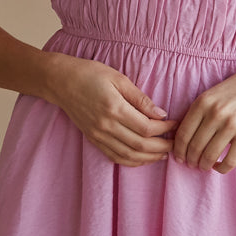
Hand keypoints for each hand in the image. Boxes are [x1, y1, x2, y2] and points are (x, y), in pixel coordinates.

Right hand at [47, 55, 175, 166]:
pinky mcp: (93, 139)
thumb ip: (140, 98)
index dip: (165, 129)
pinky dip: (132, 161)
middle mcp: (106, 126)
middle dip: (162, 147)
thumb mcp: (118, 78)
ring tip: (164, 153)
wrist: (60, 81)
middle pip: (140, 146)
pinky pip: (115, 157)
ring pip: (129, 156)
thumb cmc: (90, 74)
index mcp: (114, 108)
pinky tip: (144, 158)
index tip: (174, 123)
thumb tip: (161, 114)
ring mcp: (98, 135)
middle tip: (175, 142)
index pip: (146, 127)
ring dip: (149, 158)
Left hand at [172, 59, 235, 173]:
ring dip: (204, 165)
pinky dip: (222, 168)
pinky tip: (220, 166)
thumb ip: (200, 112)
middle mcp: (215, 114)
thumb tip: (186, 138)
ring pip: (210, 156)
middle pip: (194, 147)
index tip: (178, 157)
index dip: (178, 150)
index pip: (183, 134)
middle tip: (192, 164)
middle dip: (190, 160)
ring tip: (204, 166)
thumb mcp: (213, 94)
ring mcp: (231, 125)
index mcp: (202, 102)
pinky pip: (230, 160)